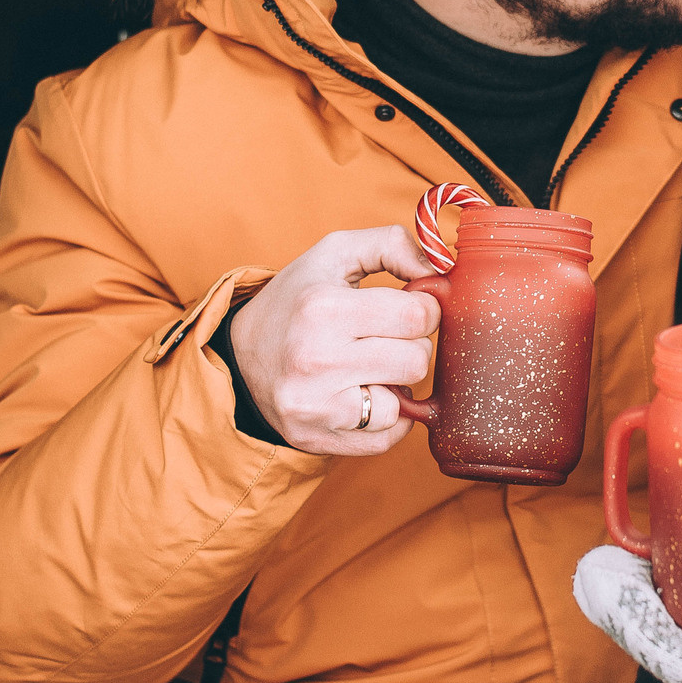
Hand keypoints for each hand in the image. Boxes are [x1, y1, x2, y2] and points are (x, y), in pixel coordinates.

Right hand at [226, 226, 438, 455]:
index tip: (406, 308)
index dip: (424, 309)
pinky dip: (386, 418)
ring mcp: (315, 406)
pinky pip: (386, 439)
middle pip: (415, 361)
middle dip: (412, 346)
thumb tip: (440, 269)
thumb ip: (392, 243)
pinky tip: (364, 395)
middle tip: (387, 339)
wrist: (241, 355)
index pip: (417, 316)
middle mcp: (316, 360)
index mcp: (323, 308)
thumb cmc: (298, 299)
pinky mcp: (315, 439)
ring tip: (371, 368)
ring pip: (403, 405)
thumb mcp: (335, 253)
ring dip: (397, 385)